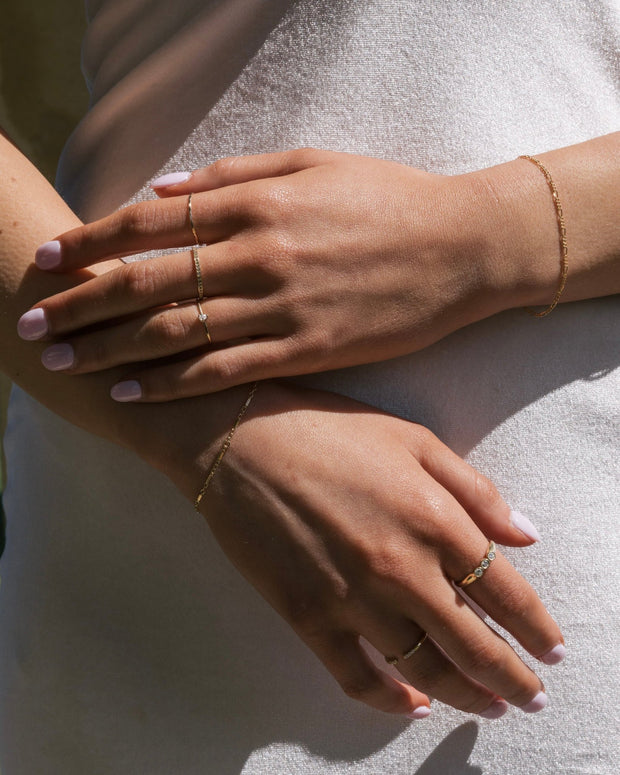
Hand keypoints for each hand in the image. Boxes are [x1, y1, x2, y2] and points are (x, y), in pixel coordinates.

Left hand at [20, 149, 512, 400]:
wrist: (461, 248)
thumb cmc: (388, 200)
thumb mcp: (313, 164)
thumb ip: (234, 176)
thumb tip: (163, 190)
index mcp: (257, 203)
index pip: (151, 223)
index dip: (94, 242)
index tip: (52, 260)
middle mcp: (259, 254)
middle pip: (150, 280)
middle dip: (83, 302)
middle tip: (34, 321)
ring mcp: (281, 306)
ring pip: (176, 330)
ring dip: (110, 347)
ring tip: (64, 361)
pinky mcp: (307, 349)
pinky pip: (225, 370)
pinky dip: (172, 382)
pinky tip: (131, 390)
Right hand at [161, 380, 562, 718]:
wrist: (241, 438)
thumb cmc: (329, 429)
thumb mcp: (413, 440)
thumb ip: (475, 490)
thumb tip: (527, 535)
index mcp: (434, 518)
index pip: (504, 591)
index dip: (535, 627)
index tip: (552, 648)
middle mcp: (402, 568)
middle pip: (474, 643)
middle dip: (514, 678)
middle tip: (533, 697)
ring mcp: (353, 598)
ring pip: (425, 668)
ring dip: (467, 696)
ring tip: (491, 707)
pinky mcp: (309, 616)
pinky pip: (356, 677)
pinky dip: (390, 702)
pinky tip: (412, 705)